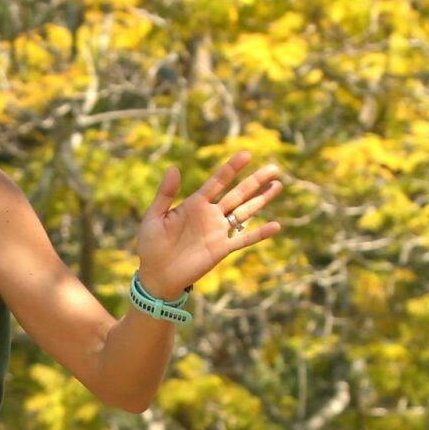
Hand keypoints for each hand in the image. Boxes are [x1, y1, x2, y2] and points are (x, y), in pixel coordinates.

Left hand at [134, 150, 285, 298]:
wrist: (156, 275)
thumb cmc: (151, 245)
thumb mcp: (154, 216)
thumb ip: (165, 194)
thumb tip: (174, 168)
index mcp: (195, 204)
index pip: (217, 182)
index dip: (231, 169)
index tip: (246, 154)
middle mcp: (211, 215)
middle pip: (238, 194)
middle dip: (255, 181)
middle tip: (273, 168)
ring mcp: (218, 232)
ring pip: (245, 212)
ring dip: (261, 200)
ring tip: (277, 185)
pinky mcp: (221, 249)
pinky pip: (243, 240)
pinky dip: (259, 233)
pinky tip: (276, 226)